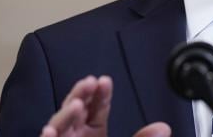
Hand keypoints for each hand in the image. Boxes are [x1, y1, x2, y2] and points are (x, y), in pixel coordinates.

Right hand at [39, 75, 170, 136]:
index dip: (100, 95)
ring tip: (76, 104)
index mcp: (92, 133)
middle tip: (90, 83)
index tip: (105, 81)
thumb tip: (163, 128)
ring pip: (57, 128)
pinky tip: (49, 131)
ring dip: (64, 115)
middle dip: (80, 95)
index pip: (96, 109)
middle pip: (74, 112)